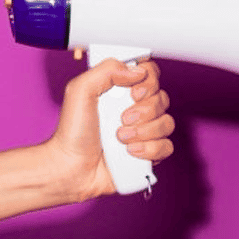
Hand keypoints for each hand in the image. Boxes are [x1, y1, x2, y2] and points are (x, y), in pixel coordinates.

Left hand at [45, 59, 174, 202]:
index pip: (150, 74)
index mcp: (121, 90)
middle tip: (122, 119)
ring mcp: (144, 131)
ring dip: (144, 132)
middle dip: (144, 111)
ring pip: (167, 123)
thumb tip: (137, 71)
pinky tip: (130, 152)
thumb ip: (106, 70)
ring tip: (121, 137)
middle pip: (162, 99)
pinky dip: (150, 150)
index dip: (148, 82)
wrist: (71, 167)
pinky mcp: (149, 153)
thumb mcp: (80, 90)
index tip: (133, 92)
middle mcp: (136, 108)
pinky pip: (167, 147)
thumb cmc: (72, 132)